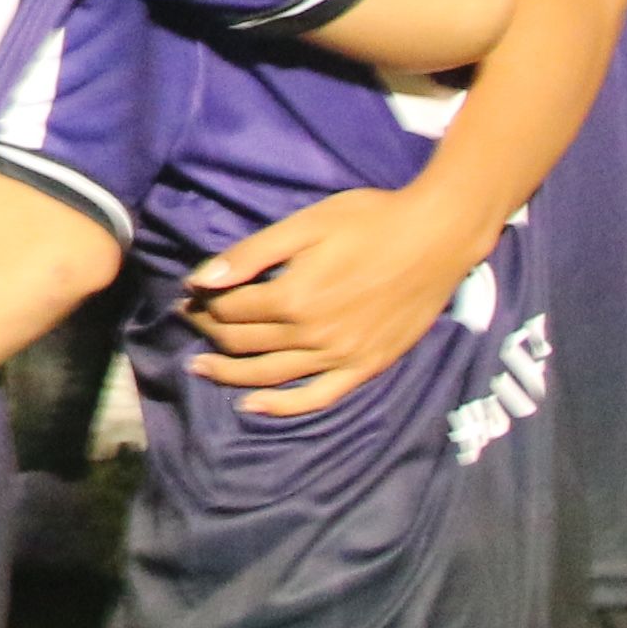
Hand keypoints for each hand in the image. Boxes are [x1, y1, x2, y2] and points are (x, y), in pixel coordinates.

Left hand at [179, 186, 480, 415]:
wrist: (438, 237)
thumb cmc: (370, 220)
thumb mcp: (304, 225)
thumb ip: (251, 255)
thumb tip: (199, 280)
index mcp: (293, 297)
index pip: (230, 310)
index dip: (203, 303)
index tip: (188, 296)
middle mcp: (313, 335)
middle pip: (244, 343)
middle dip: (209, 331)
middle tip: (192, 321)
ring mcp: (341, 357)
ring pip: (269, 376)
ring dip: (229, 373)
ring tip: (200, 367)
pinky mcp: (366, 367)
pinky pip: (317, 397)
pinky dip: (282, 407)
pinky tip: (252, 406)